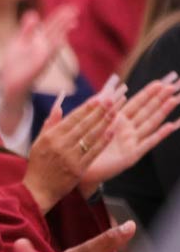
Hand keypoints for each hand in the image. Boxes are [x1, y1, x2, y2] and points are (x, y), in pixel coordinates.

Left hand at [0, 6, 74, 103]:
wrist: (11, 81)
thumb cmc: (15, 62)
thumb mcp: (20, 41)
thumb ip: (27, 29)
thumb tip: (33, 13)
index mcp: (38, 39)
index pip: (51, 25)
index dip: (59, 16)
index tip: (69, 7)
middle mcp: (44, 46)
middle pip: (56, 30)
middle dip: (64, 20)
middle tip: (75, 9)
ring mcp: (43, 55)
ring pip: (56, 40)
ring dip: (63, 31)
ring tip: (72, 20)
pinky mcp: (40, 64)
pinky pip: (49, 55)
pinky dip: (55, 47)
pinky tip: (62, 38)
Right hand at [23, 96, 114, 211]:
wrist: (38, 190)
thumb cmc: (38, 165)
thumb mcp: (38, 143)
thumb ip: (49, 124)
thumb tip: (59, 107)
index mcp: (50, 137)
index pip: (72, 119)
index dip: (86, 108)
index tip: (98, 98)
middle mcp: (60, 146)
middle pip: (83, 125)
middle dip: (99, 111)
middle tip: (112, 99)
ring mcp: (70, 158)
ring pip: (91, 137)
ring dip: (104, 123)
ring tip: (115, 112)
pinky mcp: (78, 169)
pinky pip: (94, 152)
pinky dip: (103, 141)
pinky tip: (111, 131)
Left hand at [81, 74, 179, 189]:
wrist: (81, 170)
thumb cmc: (84, 147)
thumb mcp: (92, 124)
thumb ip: (100, 109)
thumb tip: (108, 91)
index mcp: (118, 121)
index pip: (136, 103)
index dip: (148, 93)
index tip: (159, 82)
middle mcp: (128, 130)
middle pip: (147, 111)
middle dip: (160, 98)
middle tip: (175, 86)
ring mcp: (132, 142)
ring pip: (150, 123)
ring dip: (163, 111)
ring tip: (174, 99)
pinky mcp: (132, 155)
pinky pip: (148, 143)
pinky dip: (160, 134)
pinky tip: (171, 125)